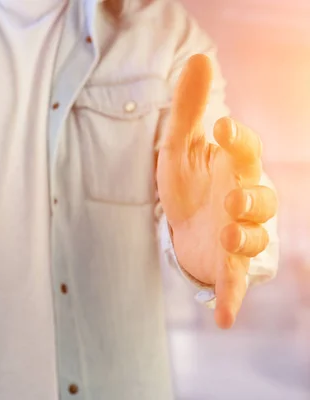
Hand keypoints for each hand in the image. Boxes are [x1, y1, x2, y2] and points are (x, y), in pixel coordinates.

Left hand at [157, 54, 277, 328]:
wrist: (182, 224)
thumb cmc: (188, 183)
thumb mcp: (177, 146)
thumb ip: (187, 108)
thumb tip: (197, 57)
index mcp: (235, 168)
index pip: (246, 151)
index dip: (238, 140)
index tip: (222, 125)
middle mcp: (245, 200)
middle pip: (263, 198)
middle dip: (253, 198)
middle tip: (233, 196)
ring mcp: (239, 234)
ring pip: (256, 238)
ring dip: (248, 239)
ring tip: (232, 236)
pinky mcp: (227, 264)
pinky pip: (236, 283)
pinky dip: (232, 300)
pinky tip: (225, 320)